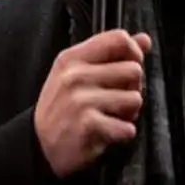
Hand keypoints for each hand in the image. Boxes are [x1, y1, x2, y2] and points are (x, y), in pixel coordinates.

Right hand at [34, 29, 151, 177]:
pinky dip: (123, 132)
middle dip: (133, 87)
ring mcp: (81, 100)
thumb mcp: (77, 73)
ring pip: (135, 99)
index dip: (134, 52)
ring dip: (129, 112)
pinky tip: (108, 132)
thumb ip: (111, 54)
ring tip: (112, 116)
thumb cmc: (62, 107)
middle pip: (133, 70)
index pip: (118, 38)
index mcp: (73, 58)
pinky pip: (127, 127)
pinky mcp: (88, 125)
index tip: (131, 65)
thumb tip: (145, 39)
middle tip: (118, 100)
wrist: (39, 146)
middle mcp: (75, 75)